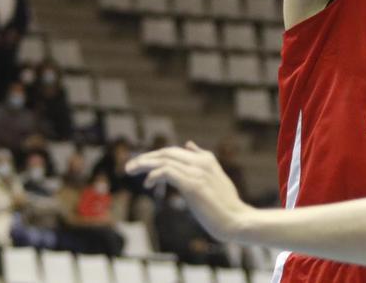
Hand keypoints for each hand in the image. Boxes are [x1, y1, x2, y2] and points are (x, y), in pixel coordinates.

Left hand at [126, 141, 251, 240]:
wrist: (237, 221)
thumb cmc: (226, 204)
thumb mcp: (216, 176)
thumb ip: (202, 160)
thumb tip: (189, 144)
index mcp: (207, 159)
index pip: (174, 151)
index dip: (155, 156)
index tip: (140, 164)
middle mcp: (201, 162)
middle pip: (167, 153)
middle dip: (145, 158)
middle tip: (128, 167)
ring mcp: (197, 172)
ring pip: (164, 160)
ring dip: (144, 164)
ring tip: (129, 170)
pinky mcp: (193, 185)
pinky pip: (167, 172)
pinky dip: (154, 175)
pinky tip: (148, 184)